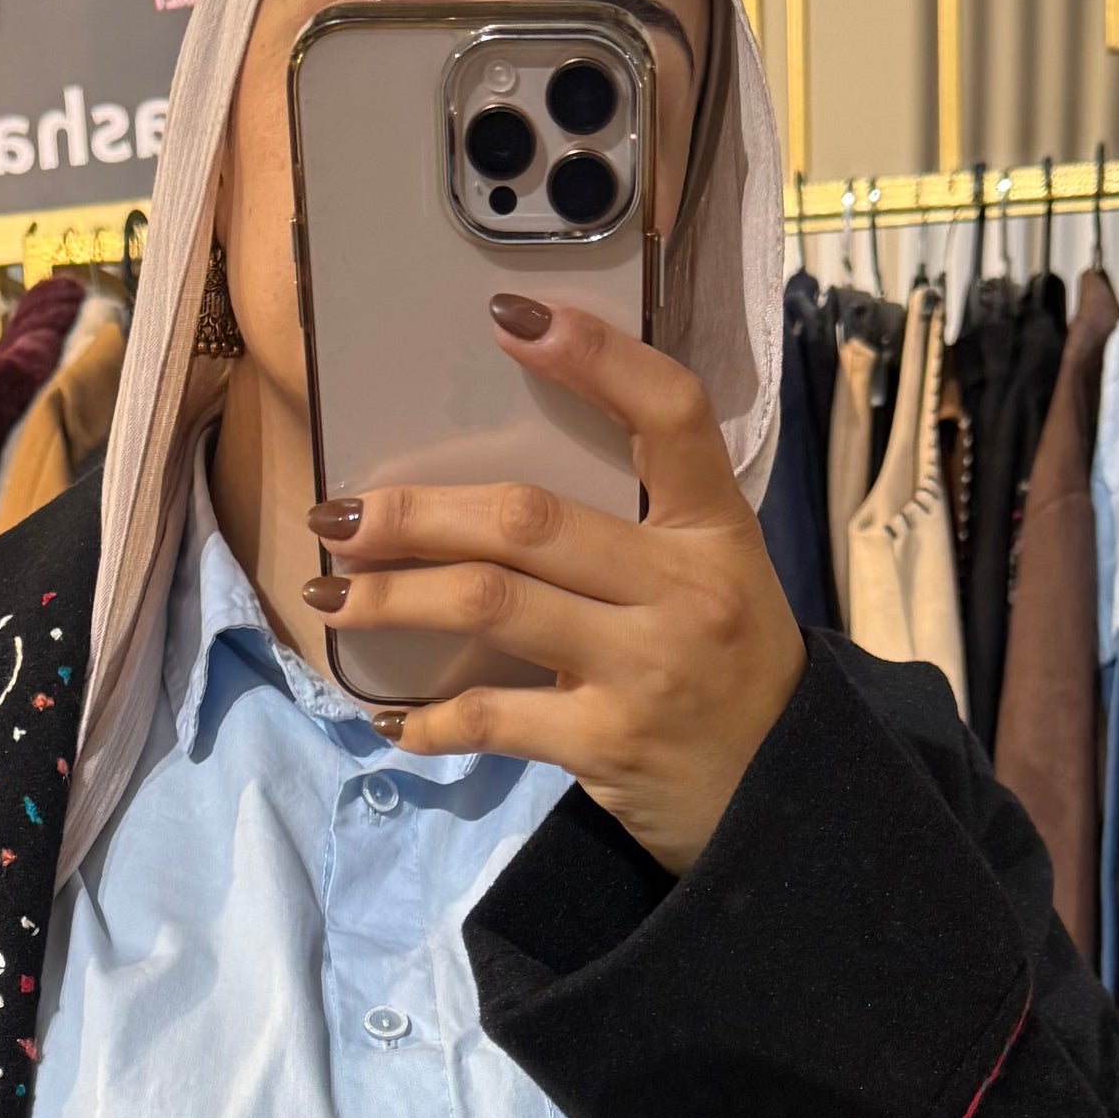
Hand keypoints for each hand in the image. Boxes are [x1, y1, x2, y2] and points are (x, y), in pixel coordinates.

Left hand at [301, 295, 805, 875]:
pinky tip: (392, 720)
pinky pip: (492, 718)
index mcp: (714, 530)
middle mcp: (682, 589)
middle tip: (340, 513)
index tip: (509, 316)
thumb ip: (634, 531)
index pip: (670, 413)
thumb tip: (493, 498)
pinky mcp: (606, 744)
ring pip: (491, 605)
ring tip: (331, 594)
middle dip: (416, 513)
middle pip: (528, 520)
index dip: (594, 358)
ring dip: (392, 597)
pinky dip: (429, 720)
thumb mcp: (714, 579)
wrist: (786, 801)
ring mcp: (643, 668)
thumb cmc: (728, 675)